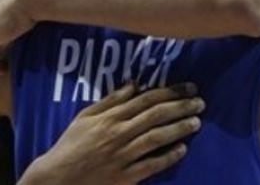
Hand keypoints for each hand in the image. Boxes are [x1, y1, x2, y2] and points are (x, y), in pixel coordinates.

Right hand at [19, 82, 204, 184]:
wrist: (59, 176)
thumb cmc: (71, 144)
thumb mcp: (85, 116)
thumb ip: (110, 101)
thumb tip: (133, 84)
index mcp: (109, 118)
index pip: (145, 100)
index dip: (169, 92)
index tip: (188, 87)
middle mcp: (119, 134)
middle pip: (155, 116)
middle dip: (180, 107)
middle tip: (199, 101)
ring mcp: (123, 156)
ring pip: (156, 138)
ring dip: (178, 129)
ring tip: (196, 122)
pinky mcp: (126, 176)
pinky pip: (151, 165)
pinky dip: (168, 157)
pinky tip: (182, 150)